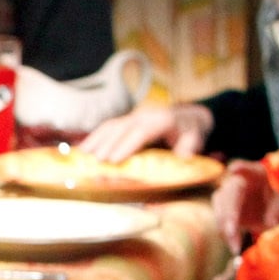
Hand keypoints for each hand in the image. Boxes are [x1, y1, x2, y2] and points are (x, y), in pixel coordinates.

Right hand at [80, 103, 214, 162]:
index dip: (126, 146)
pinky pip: (107, 127)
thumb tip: (182, 157)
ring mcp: (133, 116)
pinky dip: (94, 138)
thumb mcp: (196, 137)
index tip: (113, 160)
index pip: (141, 132)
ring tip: (82, 156)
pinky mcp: (126, 121)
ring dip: (95, 141)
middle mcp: (144, 115)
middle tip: (94, 163)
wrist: (187, 117)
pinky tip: (83, 149)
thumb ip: (189, 146)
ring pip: (110, 126)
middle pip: (121, 129)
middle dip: (106, 145)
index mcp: (161, 119)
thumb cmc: (190, 131)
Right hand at [212, 161, 269, 253]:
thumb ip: (276, 211)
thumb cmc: (272, 202)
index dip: (239, 167)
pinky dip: (227, 234)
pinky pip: (220, 221)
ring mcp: (225, 195)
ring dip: (226, 228)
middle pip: (229, 194)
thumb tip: (271, 223)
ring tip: (235, 246)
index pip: (245, 167)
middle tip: (231, 231)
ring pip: (221, 209)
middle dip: (229, 213)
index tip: (234, 170)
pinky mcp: (220, 210)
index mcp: (254, 174)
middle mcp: (236, 181)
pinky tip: (234, 246)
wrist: (261, 209)